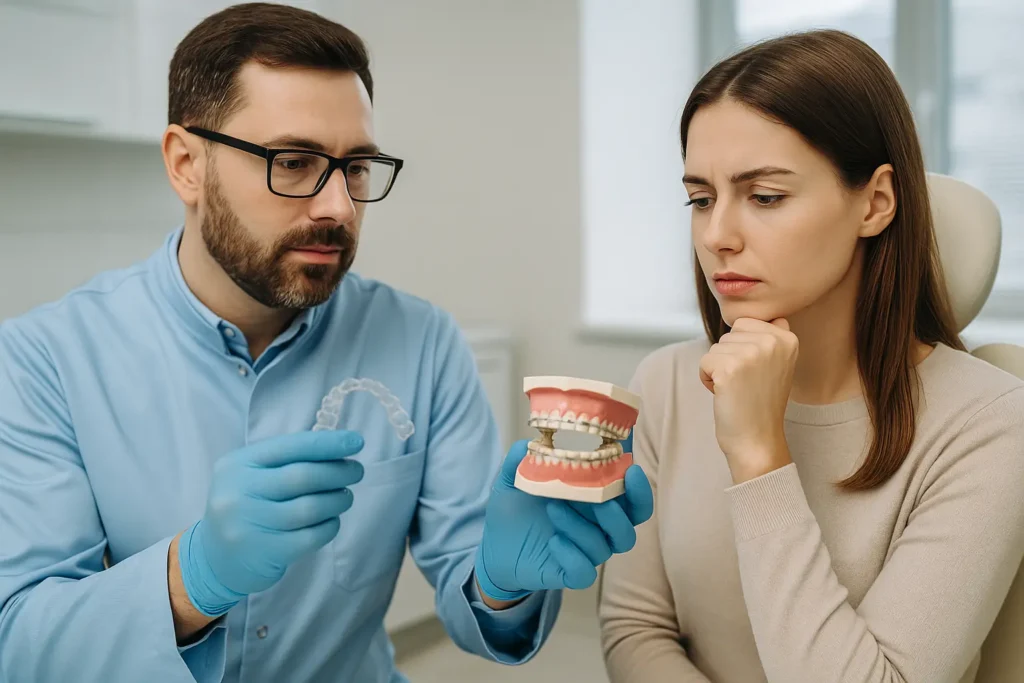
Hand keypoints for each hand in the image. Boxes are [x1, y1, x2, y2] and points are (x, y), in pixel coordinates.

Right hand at [178, 430, 364, 615]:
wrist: (214, 559)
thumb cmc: (246, 507)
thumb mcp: (253, 475)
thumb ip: (288, 460)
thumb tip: (339, 448)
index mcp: (238, 464)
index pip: (290, 446)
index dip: (328, 444)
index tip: (356, 442)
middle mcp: (239, 491)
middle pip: (303, 477)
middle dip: (338, 472)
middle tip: (356, 471)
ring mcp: (249, 524)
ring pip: (310, 508)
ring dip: (338, 500)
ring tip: (345, 497)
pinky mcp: (264, 553)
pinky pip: (310, 536)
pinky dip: (330, 526)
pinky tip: (332, 520)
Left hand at [473, 440, 653, 601]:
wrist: (493, 549)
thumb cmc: (515, 509)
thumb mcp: (513, 480)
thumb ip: (521, 460)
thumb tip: (529, 443)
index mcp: (596, 501)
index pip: (633, 500)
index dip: (639, 489)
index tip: (631, 470)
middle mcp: (598, 529)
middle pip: (630, 527)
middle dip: (617, 513)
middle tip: (594, 498)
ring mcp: (586, 553)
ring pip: (604, 547)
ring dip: (582, 527)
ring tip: (553, 508)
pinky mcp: (570, 574)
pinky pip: (584, 572)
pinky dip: (572, 556)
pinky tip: (553, 542)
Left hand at [699, 317, 796, 481]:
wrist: (757, 440)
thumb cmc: (760, 403)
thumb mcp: (778, 363)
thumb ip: (770, 337)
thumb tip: (763, 315)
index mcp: (788, 338)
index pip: (746, 323)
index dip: (742, 348)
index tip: (757, 373)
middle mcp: (773, 342)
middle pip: (729, 334)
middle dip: (729, 357)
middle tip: (746, 383)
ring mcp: (752, 354)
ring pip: (715, 347)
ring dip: (718, 369)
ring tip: (737, 389)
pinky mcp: (730, 368)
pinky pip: (705, 362)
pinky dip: (707, 379)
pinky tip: (725, 394)